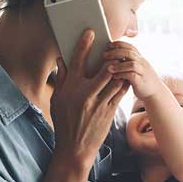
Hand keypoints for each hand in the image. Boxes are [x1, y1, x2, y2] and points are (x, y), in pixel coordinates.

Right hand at [51, 29, 129, 167]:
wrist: (75, 148)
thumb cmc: (63, 122)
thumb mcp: (57, 100)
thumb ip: (62, 79)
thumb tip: (62, 59)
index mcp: (70, 89)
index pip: (77, 61)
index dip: (84, 45)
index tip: (90, 33)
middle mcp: (85, 95)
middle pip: (102, 69)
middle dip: (109, 55)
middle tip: (113, 45)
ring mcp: (99, 104)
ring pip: (114, 80)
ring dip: (120, 68)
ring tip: (122, 58)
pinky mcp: (109, 112)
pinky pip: (119, 93)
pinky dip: (123, 82)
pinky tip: (125, 75)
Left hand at [102, 40, 165, 99]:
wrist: (155, 93)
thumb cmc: (142, 80)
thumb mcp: (137, 68)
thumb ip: (128, 61)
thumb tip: (112, 57)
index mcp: (140, 58)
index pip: (130, 46)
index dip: (119, 44)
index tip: (108, 45)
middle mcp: (142, 63)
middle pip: (129, 53)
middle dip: (115, 53)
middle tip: (104, 55)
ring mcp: (143, 72)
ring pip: (131, 64)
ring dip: (118, 65)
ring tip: (108, 68)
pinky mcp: (141, 81)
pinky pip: (131, 76)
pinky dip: (121, 75)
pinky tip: (114, 77)